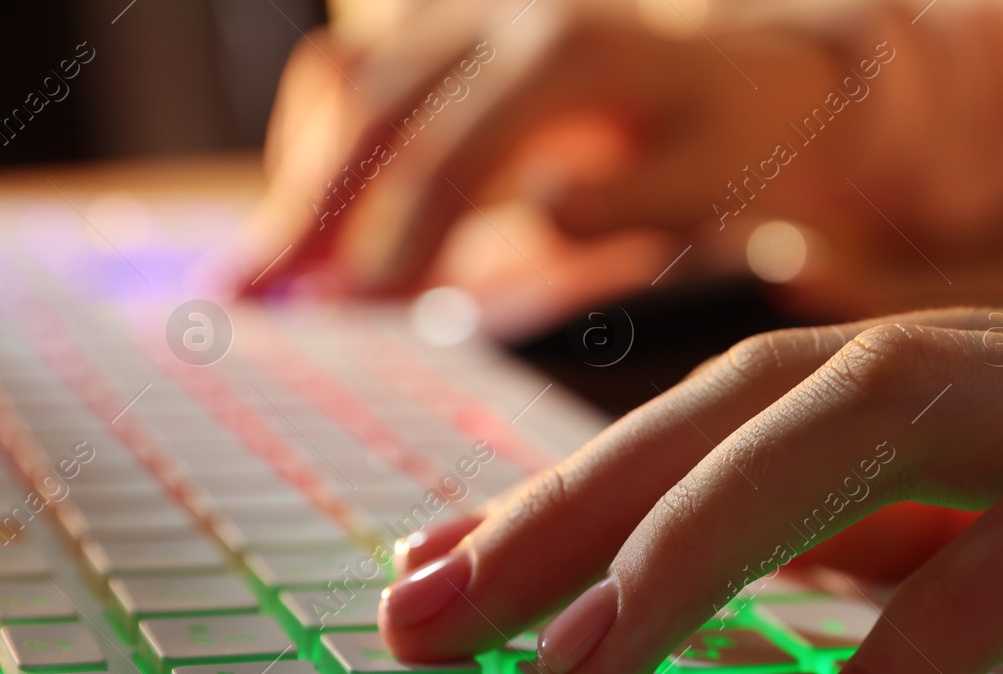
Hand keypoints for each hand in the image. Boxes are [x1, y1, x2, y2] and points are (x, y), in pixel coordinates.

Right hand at [236, 0, 852, 295]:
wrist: (738, 75)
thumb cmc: (727, 142)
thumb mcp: (711, 178)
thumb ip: (630, 201)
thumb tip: (542, 210)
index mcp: (569, 53)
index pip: (458, 149)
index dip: (400, 232)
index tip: (359, 308)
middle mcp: (503, 13)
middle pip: (378, 109)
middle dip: (316, 209)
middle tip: (259, 298)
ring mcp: (465, 12)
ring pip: (350, 84)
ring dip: (303, 182)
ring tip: (256, 278)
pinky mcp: (444, 27)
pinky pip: (357, 76)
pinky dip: (321, 149)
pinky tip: (304, 224)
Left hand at [379, 295, 1002, 673]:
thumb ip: (979, 556)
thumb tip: (807, 610)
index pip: (779, 395)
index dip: (605, 478)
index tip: (466, 576)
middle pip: (791, 384)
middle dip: (598, 496)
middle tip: (442, 612)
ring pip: (901, 412)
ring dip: (721, 530)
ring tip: (593, 658)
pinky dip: (934, 621)